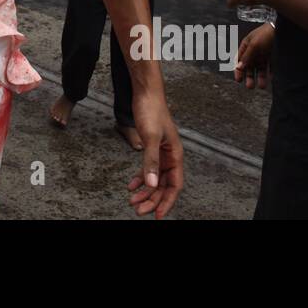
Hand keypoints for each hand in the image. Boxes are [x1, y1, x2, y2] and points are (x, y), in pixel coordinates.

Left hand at [128, 91, 183, 217]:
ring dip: (145, 191)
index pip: (175, 185)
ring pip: (154, 179)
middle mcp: (170, 156)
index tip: (157, 214)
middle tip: (138, 210)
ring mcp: (161, 153)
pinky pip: (147, 169)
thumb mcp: (150, 137)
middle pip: (163, 185)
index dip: (167, 201)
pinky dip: (140, 178)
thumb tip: (150, 184)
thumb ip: (150, 161)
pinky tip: (131, 186)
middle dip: (152, 199)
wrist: (145, 93)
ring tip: (132, 201)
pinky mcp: (151, 147)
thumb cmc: (152, 111)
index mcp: (175, 155)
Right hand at [233, 23, 274, 89]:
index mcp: (246, 46)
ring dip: (260, 77)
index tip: (238, 80)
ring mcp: (264, 53)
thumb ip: (247, 56)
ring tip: (262, 86)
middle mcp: (254, 51)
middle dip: (249, 76)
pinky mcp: (274, 56)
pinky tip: (270, 79)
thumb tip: (239, 67)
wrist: (283, 29)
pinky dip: (270, 73)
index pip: (239, 60)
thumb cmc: (265, 34)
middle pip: (250, 66)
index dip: (238, 70)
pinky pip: (271, 67)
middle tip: (250, 86)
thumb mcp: (254, 45)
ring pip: (260, 68)